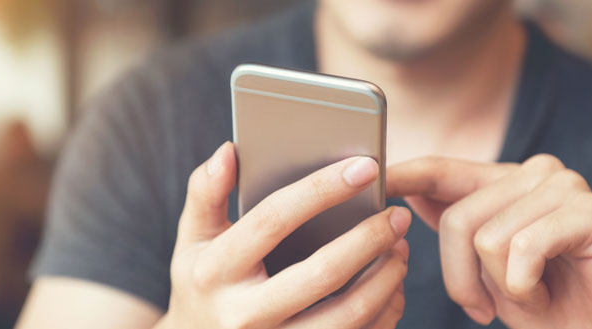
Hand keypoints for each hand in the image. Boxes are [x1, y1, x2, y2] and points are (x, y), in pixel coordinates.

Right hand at [156, 142, 411, 328]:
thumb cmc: (203, 285)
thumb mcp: (192, 240)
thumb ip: (206, 192)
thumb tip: (229, 151)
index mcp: (215, 271)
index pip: (272, 220)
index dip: (321, 189)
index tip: (365, 167)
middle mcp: (243, 315)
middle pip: (321, 274)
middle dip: (368, 239)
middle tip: (397, 216)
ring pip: (347, 316)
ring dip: (384, 279)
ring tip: (399, 249)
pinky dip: (384, 313)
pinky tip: (392, 288)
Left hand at [387, 155, 591, 327]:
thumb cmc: (553, 305)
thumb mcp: (488, 271)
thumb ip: (456, 228)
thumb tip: (406, 193)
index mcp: (503, 185)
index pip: (441, 170)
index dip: (403, 174)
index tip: (372, 177)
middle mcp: (533, 174)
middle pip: (456, 219)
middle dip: (462, 279)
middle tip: (488, 309)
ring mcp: (564, 187)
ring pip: (486, 239)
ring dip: (501, 288)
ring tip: (532, 295)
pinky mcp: (589, 210)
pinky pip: (522, 249)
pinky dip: (526, 288)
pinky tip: (548, 293)